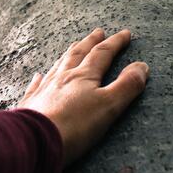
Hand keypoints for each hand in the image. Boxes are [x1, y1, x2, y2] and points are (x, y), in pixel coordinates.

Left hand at [18, 28, 149, 166]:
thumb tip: (142, 66)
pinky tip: (38, 76)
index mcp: (83, 76)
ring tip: (74, 46)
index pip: (102, 53)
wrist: (34, 141)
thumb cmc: (74, 126)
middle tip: (98, 32)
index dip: (115, 43)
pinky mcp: (30, 105)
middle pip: (78, 53)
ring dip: (69, 54)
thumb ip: (127, 86)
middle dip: (91, 42)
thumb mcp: (109, 106)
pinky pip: (36, 86)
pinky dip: (39, 78)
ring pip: (58, 65)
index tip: (125, 34)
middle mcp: (63, 77)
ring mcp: (44, 89)